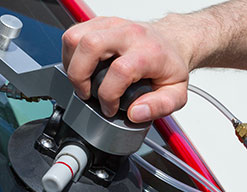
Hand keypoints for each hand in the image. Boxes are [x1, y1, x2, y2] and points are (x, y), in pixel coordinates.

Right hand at [61, 17, 189, 121]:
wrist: (172, 42)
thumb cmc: (170, 66)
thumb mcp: (176, 94)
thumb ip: (159, 107)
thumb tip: (135, 113)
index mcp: (149, 52)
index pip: (120, 70)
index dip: (109, 95)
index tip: (110, 108)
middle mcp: (129, 34)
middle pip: (91, 45)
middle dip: (79, 76)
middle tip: (87, 94)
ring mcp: (113, 25)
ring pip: (76, 37)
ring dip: (71, 64)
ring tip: (82, 81)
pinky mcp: (100, 23)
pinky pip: (74, 33)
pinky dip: (70, 54)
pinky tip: (81, 68)